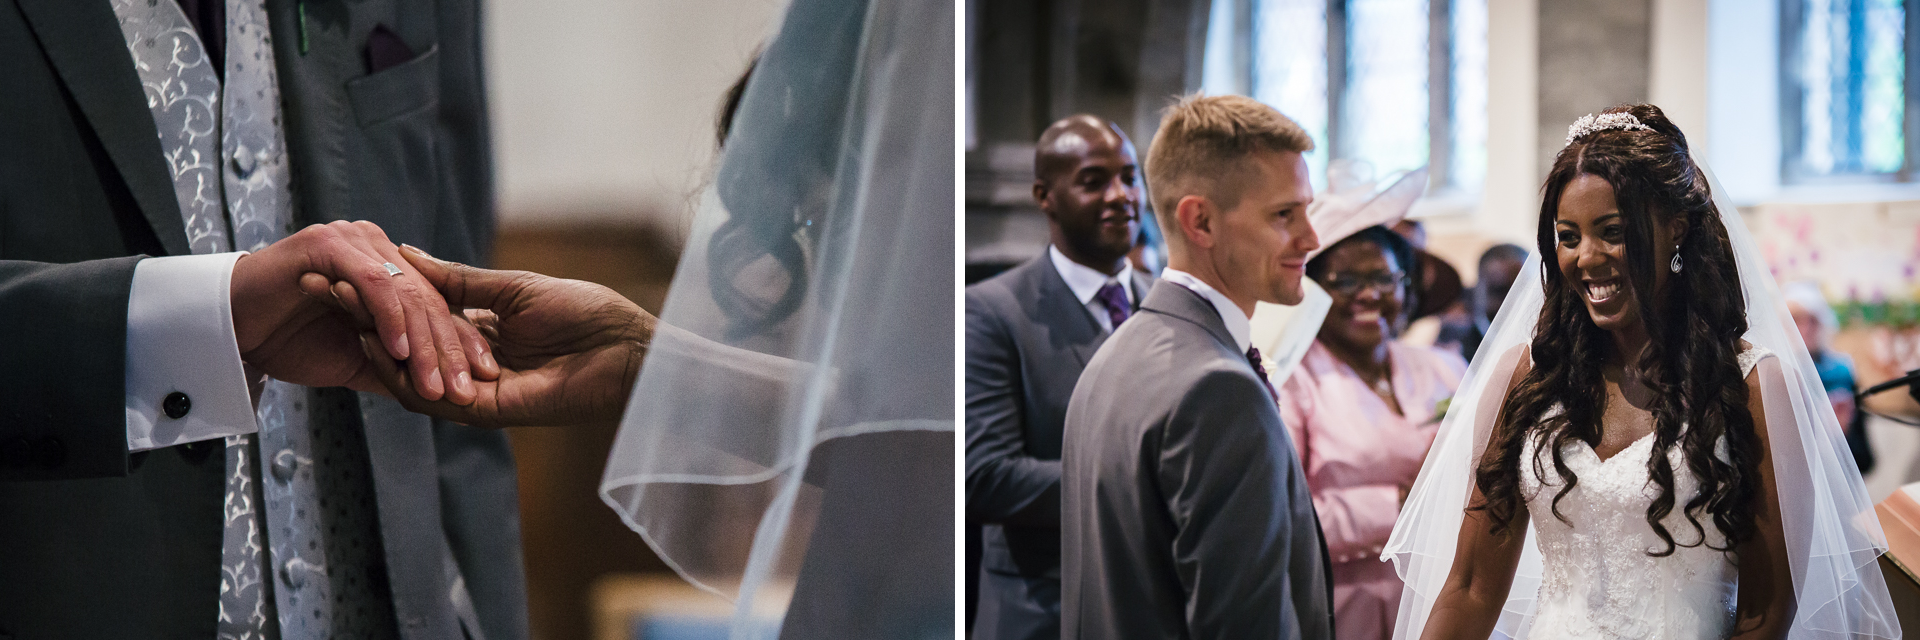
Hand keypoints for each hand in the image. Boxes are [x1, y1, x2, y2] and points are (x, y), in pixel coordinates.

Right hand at [232, 221, 479, 403]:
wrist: (226, 326)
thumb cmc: (286, 340)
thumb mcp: (354, 358)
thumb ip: (393, 365)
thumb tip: (433, 392)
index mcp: (390, 269)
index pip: (438, 308)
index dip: (462, 344)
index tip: (482, 381)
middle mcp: (378, 249)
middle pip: (430, 301)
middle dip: (450, 350)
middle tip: (464, 390)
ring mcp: (355, 242)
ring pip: (407, 294)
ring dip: (423, 343)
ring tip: (435, 383)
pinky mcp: (329, 245)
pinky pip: (372, 283)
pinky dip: (388, 318)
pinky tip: (399, 350)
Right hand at [321, 244, 654, 426]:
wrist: (625, 349)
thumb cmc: (585, 312)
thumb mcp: (511, 287)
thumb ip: (457, 281)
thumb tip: (409, 257)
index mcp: (479, 333)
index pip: (417, 319)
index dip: (379, 299)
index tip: (338, 270)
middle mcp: (470, 364)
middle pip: (405, 347)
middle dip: (362, 319)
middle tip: (319, 288)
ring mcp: (475, 391)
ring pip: (409, 375)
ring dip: (372, 344)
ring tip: (338, 310)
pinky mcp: (486, 411)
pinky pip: (433, 397)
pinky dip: (402, 373)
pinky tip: (377, 343)